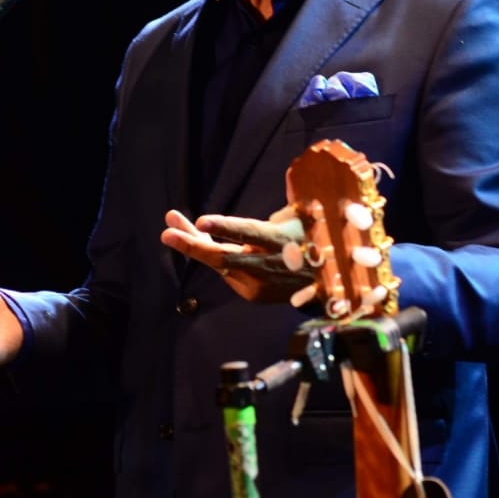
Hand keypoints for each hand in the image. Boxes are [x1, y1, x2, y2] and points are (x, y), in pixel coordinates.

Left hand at [161, 208, 312, 302]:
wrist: (331, 282)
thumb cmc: (314, 237)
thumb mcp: (302, 217)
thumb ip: (275, 214)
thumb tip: (264, 201)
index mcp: (280, 240)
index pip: (248, 233)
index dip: (225, 227)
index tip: (203, 221)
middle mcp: (267, 265)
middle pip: (223, 256)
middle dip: (191, 244)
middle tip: (167, 232)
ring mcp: (258, 284)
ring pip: (219, 264)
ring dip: (195, 244)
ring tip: (173, 226)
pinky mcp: (253, 295)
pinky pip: (228, 271)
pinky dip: (216, 257)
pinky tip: (202, 240)